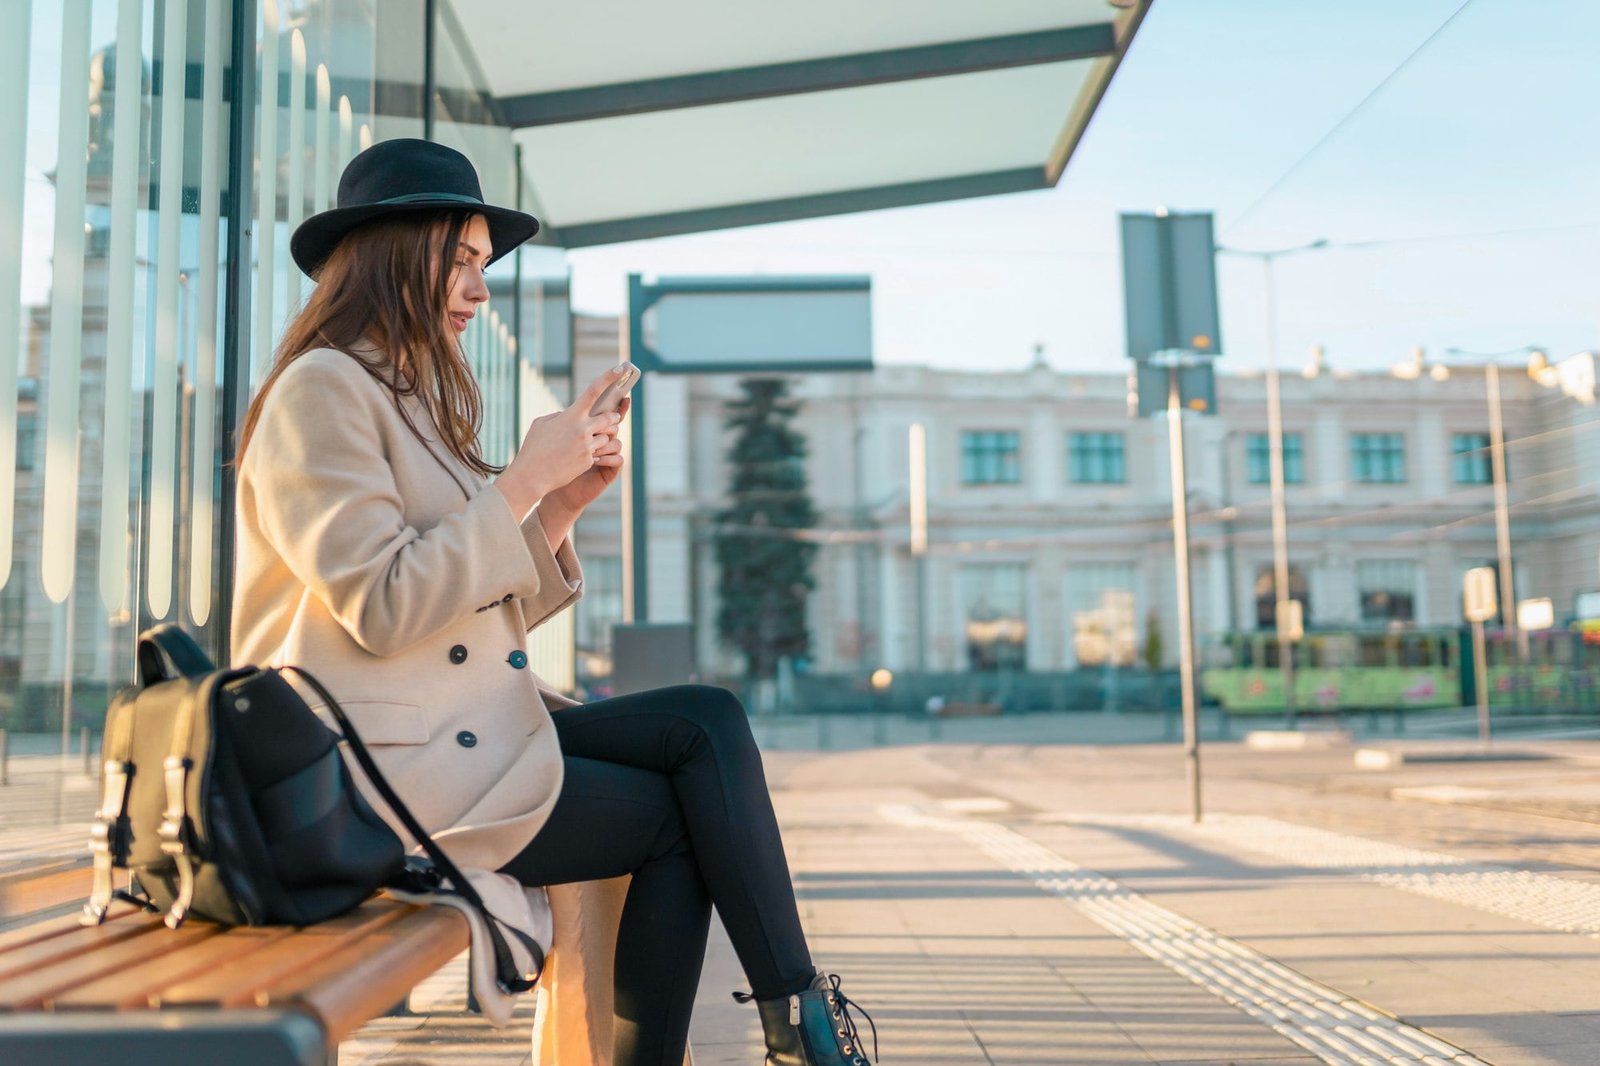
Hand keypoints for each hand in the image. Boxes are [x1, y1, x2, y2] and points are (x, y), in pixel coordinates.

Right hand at [495, 368, 626, 517]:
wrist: (532, 475)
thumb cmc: (533, 447)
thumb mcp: (542, 423)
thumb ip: (559, 416)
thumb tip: (569, 414)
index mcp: (571, 415)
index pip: (594, 391)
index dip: (608, 378)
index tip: (619, 368)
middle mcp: (582, 429)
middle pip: (608, 417)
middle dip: (612, 417)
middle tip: (613, 417)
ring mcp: (587, 446)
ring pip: (605, 437)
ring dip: (600, 438)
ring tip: (585, 442)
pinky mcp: (589, 461)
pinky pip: (597, 453)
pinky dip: (590, 453)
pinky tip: (575, 459)